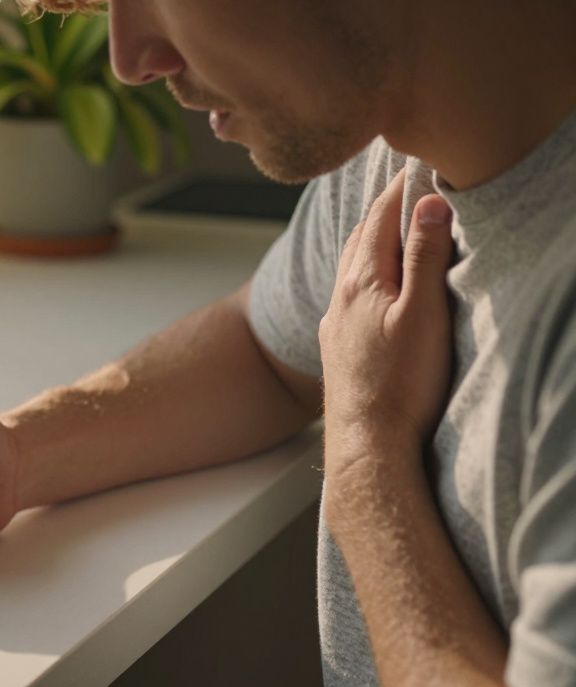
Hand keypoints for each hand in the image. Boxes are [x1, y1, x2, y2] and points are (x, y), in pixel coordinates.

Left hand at [318, 169, 454, 474]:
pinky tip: (368, 287)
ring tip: (386, 226)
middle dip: (381, 210)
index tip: (416, 164)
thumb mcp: (423, 314)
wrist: (367, 446)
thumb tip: (428, 202)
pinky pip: (347, 296)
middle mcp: (339, 299)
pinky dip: (361, 274)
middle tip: (403, 185)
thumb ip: (425, 258)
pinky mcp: (337, 350)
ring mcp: (334, 325)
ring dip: (368, 241)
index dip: (399, 189)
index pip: (378, 219)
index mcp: (360, 283)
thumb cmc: (401, 384)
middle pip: (358, 239)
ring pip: (348, 268)